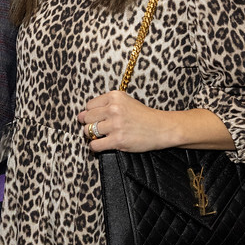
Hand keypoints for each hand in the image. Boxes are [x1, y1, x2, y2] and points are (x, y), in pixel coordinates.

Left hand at [78, 91, 235, 152]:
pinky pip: (95, 144)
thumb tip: (82, 114)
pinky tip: (99, 145)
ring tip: (99, 137)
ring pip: (88, 131)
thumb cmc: (143, 116)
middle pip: (86, 117)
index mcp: (114, 97)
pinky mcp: (118, 140)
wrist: (162, 128)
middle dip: (87, 124)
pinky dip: (94, 146)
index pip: (89, 105)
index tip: (95, 119)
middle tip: (94, 129)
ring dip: (91, 135)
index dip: (90, 113)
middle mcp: (113, 109)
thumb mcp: (125, 101)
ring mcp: (115, 125)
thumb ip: (106, 104)